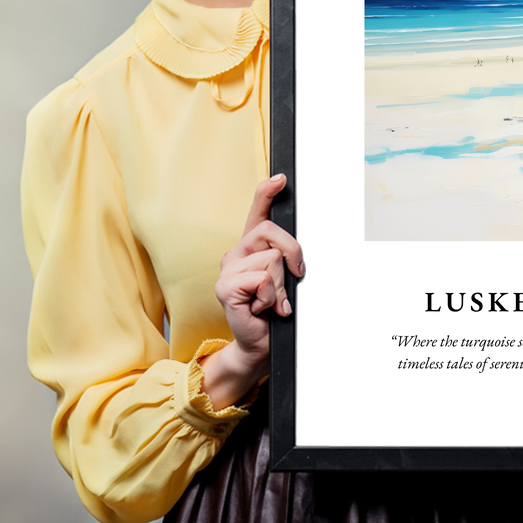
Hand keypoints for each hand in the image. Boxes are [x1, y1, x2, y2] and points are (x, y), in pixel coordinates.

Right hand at [200, 174, 304, 408]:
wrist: (260, 343)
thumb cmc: (274, 310)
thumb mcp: (285, 278)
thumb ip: (286, 258)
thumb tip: (296, 251)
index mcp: (251, 247)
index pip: (257, 212)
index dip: (267, 192)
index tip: (281, 178)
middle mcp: (236, 253)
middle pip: (272, 232)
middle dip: (293, 254)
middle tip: (294, 278)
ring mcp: (227, 269)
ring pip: (272, 259)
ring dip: (281, 285)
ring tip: (272, 301)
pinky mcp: (225, 287)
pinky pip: (262, 279)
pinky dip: (271, 297)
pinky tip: (262, 308)